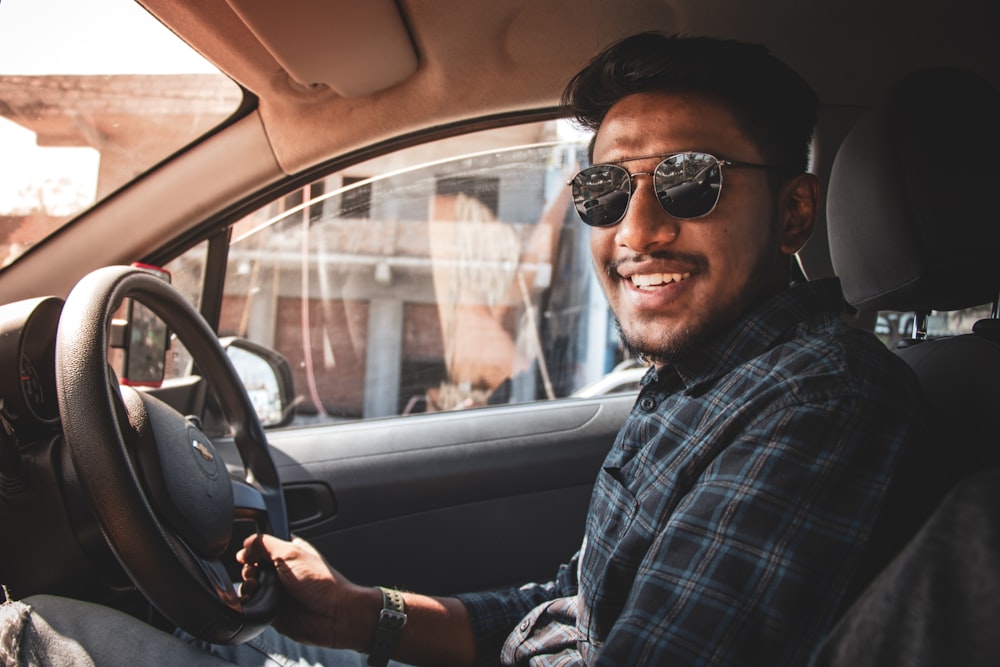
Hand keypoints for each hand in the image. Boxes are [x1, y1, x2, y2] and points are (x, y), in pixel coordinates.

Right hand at [237, 533, 377, 648]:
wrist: (334, 614)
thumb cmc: (323, 582)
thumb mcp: (291, 553)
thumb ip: (265, 545)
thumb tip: (244, 548)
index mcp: (290, 553)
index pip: (264, 546)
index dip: (253, 549)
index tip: (247, 554)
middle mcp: (283, 571)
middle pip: (253, 567)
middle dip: (248, 569)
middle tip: (254, 572)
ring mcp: (278, 591)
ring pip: (251, 586)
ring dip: (247, 586)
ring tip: (255, 586)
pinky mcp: (274, 611)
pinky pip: (254, 606)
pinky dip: (249, 603)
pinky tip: (253, 600)